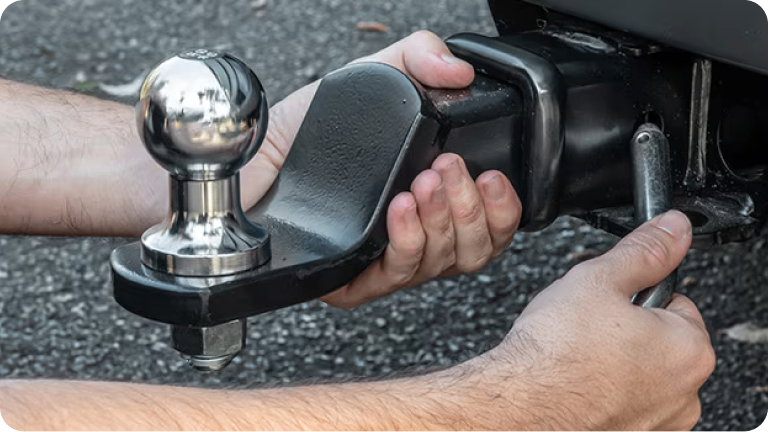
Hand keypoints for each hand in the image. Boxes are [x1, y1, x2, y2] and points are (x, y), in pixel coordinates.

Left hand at [241, 31, 521, 307]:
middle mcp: (412, 232)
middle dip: (471, 210)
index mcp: (427, 196)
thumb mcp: (364, 79)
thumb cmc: (301, 132)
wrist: (245, 159)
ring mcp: (383, 259)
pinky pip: (396, 275)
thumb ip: (417, 59)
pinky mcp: (351, 278)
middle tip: (450, 170)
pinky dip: (407, 242)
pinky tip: (400, 210)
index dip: (502, 206)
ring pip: (442, 264)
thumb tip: (459, 71)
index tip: (491, 176)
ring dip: (442, 222)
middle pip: (474, 249)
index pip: (488, 220)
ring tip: (424, 182)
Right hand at [463, 211, 714, 430]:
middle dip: (629, 331)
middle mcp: (684, 394)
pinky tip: (576, 381)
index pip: (675, 302)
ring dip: (617, 363)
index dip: (637, 294)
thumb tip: (672, 228)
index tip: (610, 301)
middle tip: (590, 327)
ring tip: (579, 354)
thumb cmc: (555, 350)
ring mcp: (658, 423)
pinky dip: (604, 392)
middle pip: (660, 341)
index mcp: (690, 350)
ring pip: (641, 375)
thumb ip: (643, 251)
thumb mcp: (599, 279)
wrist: (520, 403)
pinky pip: (623, 403)